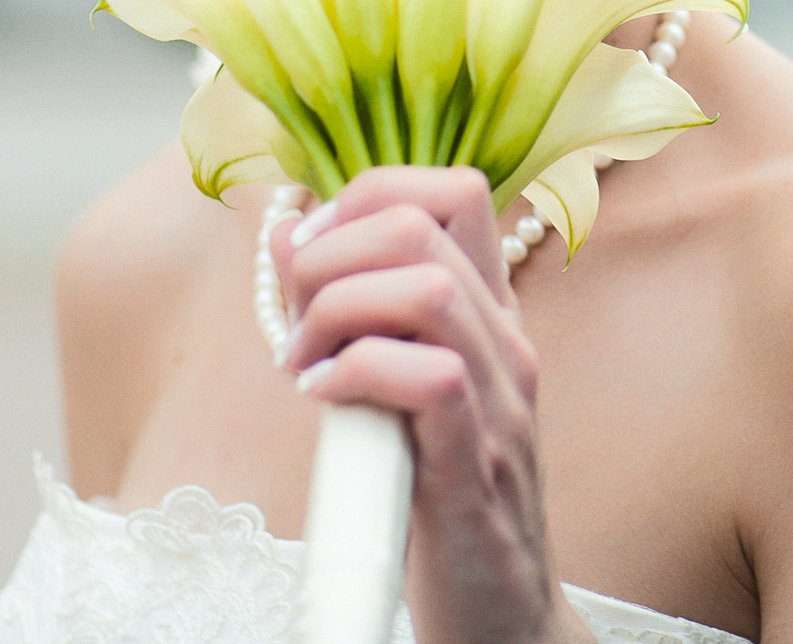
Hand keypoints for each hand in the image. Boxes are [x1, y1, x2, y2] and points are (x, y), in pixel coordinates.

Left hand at [273, 167, 591, 643]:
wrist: (501, 613)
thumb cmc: (440, 502)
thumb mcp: (403, 393)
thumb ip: (359, 320)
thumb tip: (286, 236)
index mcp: (490, 316)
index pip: (451, 191)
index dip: (366, 195)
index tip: (312, 255)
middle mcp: (506, 344)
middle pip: (423, 222)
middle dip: (330, 253)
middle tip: (296, 319)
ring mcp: (500, 404)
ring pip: (426, 289)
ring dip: (336, 312)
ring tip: (305, 364)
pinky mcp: (475, 469)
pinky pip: (432, 379)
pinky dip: (358, 373)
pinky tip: (324, 402)